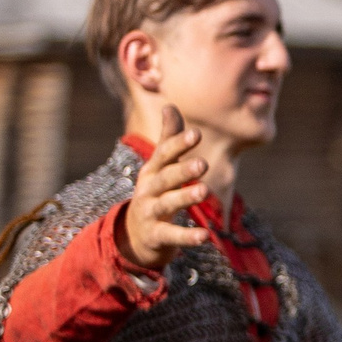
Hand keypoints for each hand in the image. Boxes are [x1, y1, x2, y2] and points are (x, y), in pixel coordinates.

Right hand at [120, 106, 211, 270]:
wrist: (135, 234)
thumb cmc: (155, 192)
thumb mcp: (160, 166)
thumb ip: (169, 139)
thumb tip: (170, 105)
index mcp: (153, 170)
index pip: (165, 154)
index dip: (178, 144)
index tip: (196, 133)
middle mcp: (149, 189)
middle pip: (165, 178)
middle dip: (182, 170)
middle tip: (202, 163)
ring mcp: (150, 212)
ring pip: (167, 204)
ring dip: (185, 197)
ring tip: (204, 191)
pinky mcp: (156, 235)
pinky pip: (172, 235)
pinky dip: (187, 236)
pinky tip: (206, 236)